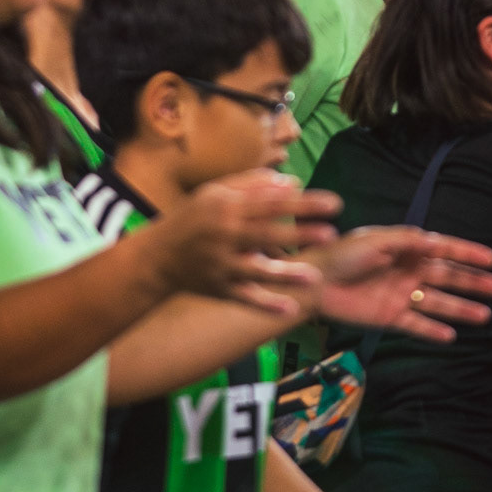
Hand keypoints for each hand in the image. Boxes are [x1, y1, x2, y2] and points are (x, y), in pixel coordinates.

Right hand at [153, 170, 340, 314]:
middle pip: (267, 233)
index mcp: (227, 206)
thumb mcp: (216, 191)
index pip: (272, 202)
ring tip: (315, 276)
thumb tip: (292, 182)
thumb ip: (253, 183)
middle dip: (301, 233)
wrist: (158, 257)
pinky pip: (246, 298)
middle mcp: (225, 234)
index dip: (303, 203)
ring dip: (287, 274)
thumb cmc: (193, 217)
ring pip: (258, 270)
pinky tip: (290, 309)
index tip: (334, 203)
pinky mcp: (219, 289)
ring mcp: (222, 265)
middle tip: (332, 234)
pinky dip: (267, 304)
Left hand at [310, 225, 491, 343]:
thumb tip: (437, 241)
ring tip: (486, 315)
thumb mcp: (376, 240)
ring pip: (438, 302)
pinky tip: (451, 336)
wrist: (316, 282)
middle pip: (447, 276)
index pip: (443, 249)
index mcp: (406, 248)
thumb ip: (407, 241)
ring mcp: (401, 294)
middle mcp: (408, 270)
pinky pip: (417, 325)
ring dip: (461, 308)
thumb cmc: (344, 253)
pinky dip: (433, 331)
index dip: (467, 253)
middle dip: (473, 281)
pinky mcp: (390, 316)